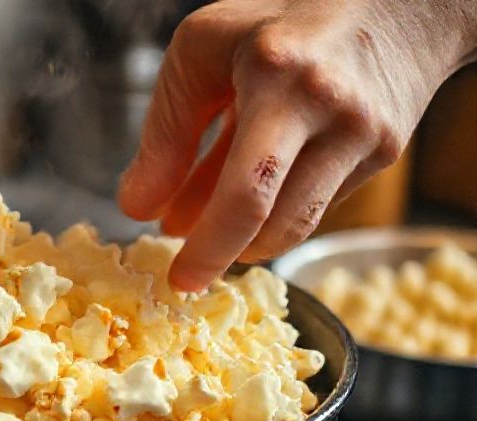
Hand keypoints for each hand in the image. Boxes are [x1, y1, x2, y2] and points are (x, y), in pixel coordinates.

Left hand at [118, 0, 476, 290]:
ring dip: (242, 239)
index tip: (173, 274)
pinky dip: (272, 211)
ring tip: (205, 229)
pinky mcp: (383, 154)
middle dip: (222, 258)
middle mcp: (330, 110)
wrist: (395, 3)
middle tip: (186, 279)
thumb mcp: (202, 52)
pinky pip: (315, 203)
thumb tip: (139, 205)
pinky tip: (245, 199)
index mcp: (280, 77)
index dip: (206, 244)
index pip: (244, 189)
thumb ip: (167, 129)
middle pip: (276, 222)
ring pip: (296, 224)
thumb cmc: (280, 24)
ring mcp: (365, 137)